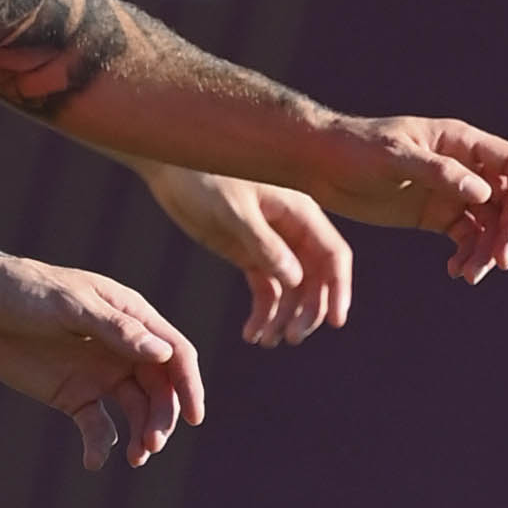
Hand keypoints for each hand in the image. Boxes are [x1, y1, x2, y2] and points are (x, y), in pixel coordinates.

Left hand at [0, 241, 206, 470]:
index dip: (189, 385)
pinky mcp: (73, 395)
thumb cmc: (24, 291)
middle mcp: (121, 347)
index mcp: (130, 316)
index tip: (195, 416)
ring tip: (136, 458)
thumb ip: (116, 329)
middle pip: (160, 389)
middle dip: (162, 418)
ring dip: (141, 434)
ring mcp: (98, 372)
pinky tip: (94, 460)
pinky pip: (98, 425)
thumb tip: (163, 353)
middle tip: (152, 445)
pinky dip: (101, 445)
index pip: (174, 353)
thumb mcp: (69, 306)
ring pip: (135, 410)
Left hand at [133, 161, 350, 342]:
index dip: (339, 288)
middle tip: (292, 337)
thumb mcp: (232, 210)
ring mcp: (269, 243)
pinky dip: (263, 312)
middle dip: (308, 310)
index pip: (332, 254)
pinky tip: (251, 333)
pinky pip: (265, 288)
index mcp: (298, 211)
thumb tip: (296, 279)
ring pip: (291, 289)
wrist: (168, 167)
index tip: (335, 321)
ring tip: (266, 340)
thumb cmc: (204, 176)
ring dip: (284, 317)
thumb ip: (263, 243)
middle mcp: (290, 229)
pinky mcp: (247, 253)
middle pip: (315, 278)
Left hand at [295, 114, 507, 282]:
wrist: (319, 165)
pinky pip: (466, 237)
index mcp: (458, 141)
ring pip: (489, 223)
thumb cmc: (354, 149)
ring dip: (488, 250)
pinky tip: (456, 271)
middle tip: (500, 263)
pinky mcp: (435, 214)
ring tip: (470, 275)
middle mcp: (461, 166)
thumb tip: (485, 193)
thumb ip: (438, 172)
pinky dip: (468, 255)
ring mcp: (450, 191)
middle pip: (506, 199)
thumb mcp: (394, 157)